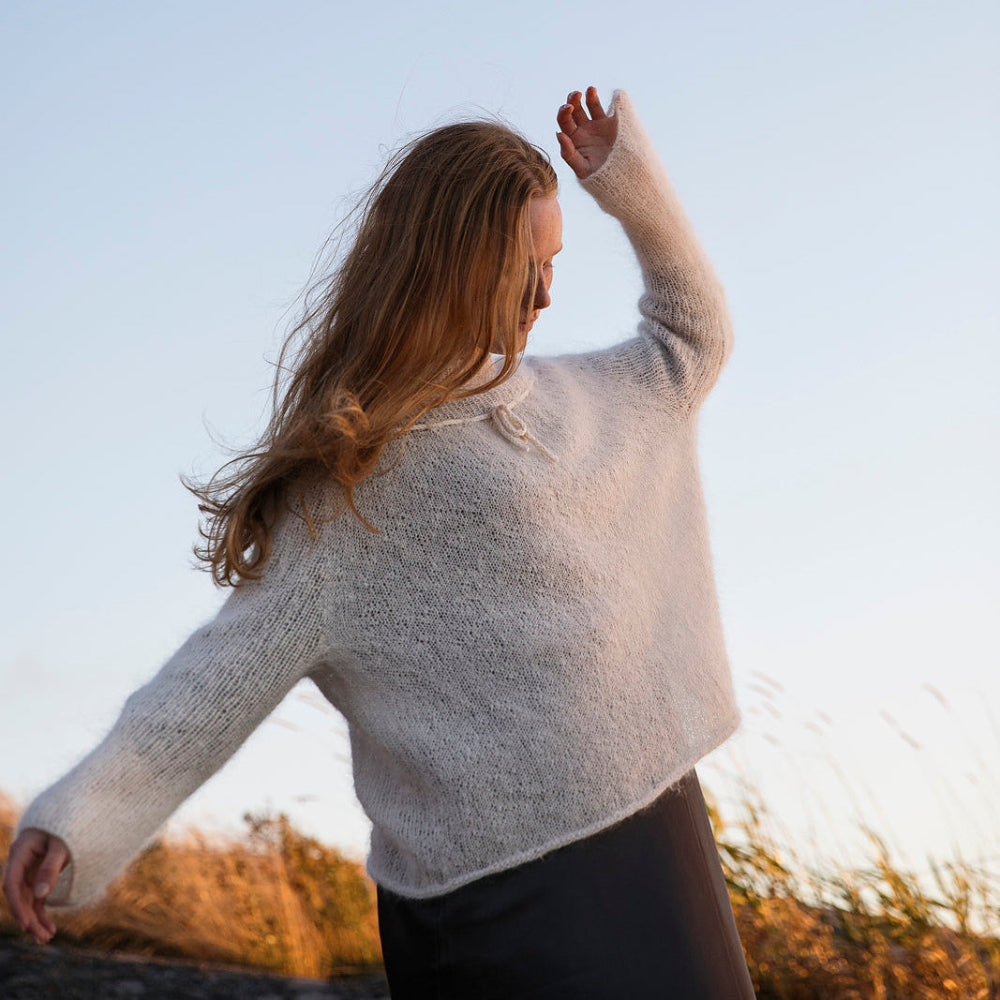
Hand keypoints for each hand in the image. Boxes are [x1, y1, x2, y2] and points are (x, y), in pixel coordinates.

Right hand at [3, 829, 69, 943]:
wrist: (74, 813)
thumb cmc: (68, 826)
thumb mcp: (62, 844)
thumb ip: (51, 867)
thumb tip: (40, 895)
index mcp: (20, 852)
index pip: (11, 884)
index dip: (17, 906)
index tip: (27, 924)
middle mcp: (20, 863)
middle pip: (19, 897)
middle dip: (29, 919)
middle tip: (43, 938)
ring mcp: (28, 870)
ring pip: (27, 900)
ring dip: (36, 920)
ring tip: (48, 938)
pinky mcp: (38, 876)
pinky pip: (36, 898)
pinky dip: (42, 913)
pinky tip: (50, 928)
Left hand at [556, 86, 617, 179]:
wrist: (625, 182)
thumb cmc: (600, 180)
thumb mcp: (582, 169)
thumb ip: (569, 153)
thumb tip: (558, 133)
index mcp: (574, 140)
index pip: (564, 122)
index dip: (564, 113)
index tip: (568, 108)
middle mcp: (585, 130)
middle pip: (574, 110)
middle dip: (573, 100)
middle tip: (576, 95)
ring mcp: (600, 125)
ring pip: (590, 104)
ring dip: (588, 95)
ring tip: (590, 90)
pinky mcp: (616, 123)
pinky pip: (613, 107)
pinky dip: (614, 100)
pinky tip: (615, 97)